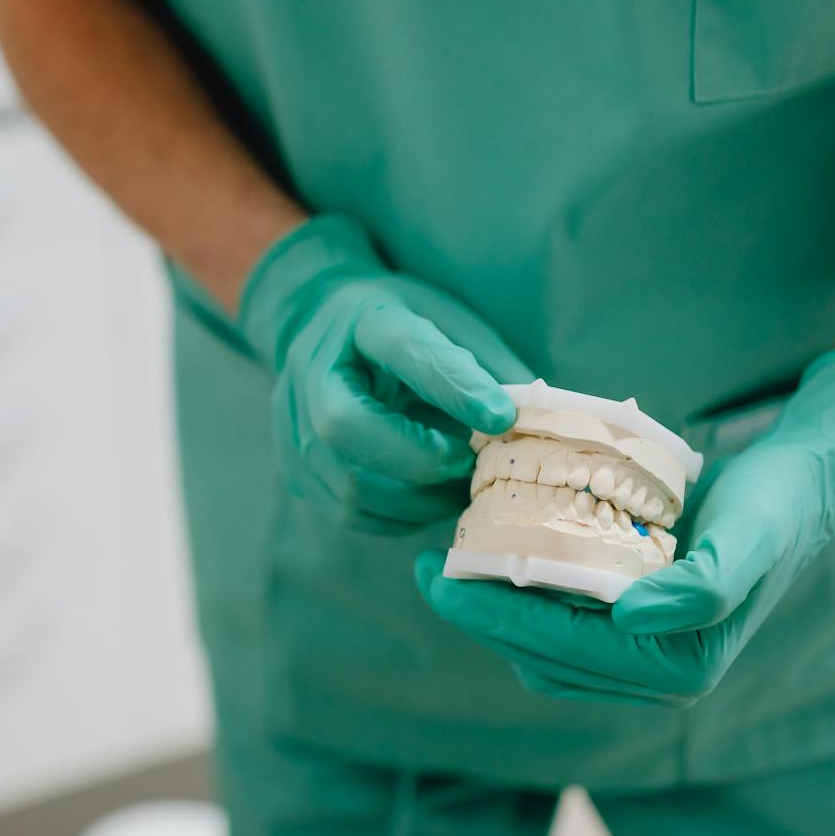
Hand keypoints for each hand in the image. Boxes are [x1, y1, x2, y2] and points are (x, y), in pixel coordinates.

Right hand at [239, 215, 533, 532]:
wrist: (321, 324)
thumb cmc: (401, 324)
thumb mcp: (448, 320)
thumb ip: (490, 366)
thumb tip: (542, 419)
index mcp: (362, 319)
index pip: (403, 349)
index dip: (453, 385)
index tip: (502, 416)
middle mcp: (312, 371)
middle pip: (345, 427)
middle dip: (419, 457)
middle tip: (470, 463)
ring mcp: (292, 425)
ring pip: (348, 484)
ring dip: (416, 498)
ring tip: (458, 485)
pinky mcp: (295, 470)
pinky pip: (349, 512)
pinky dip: (399, 515)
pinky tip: (427, 497)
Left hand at [414, 348, 834, 704]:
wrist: (809, 483)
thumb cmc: (778, 505)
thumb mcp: (750, 535)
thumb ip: (703, 584)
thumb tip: (631, 618)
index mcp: (681, 667)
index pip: (557, 649)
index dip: (490, 617)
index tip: (438, 577)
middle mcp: (662, 677)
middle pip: (539, 655)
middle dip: (478, 615)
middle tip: (425, 566)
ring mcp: (648, 658)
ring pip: (542, 650)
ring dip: (495, 611)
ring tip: (451, 561)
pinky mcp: (637, 631)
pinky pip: (560, 631)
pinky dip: (523, 601)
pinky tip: (496, 556)